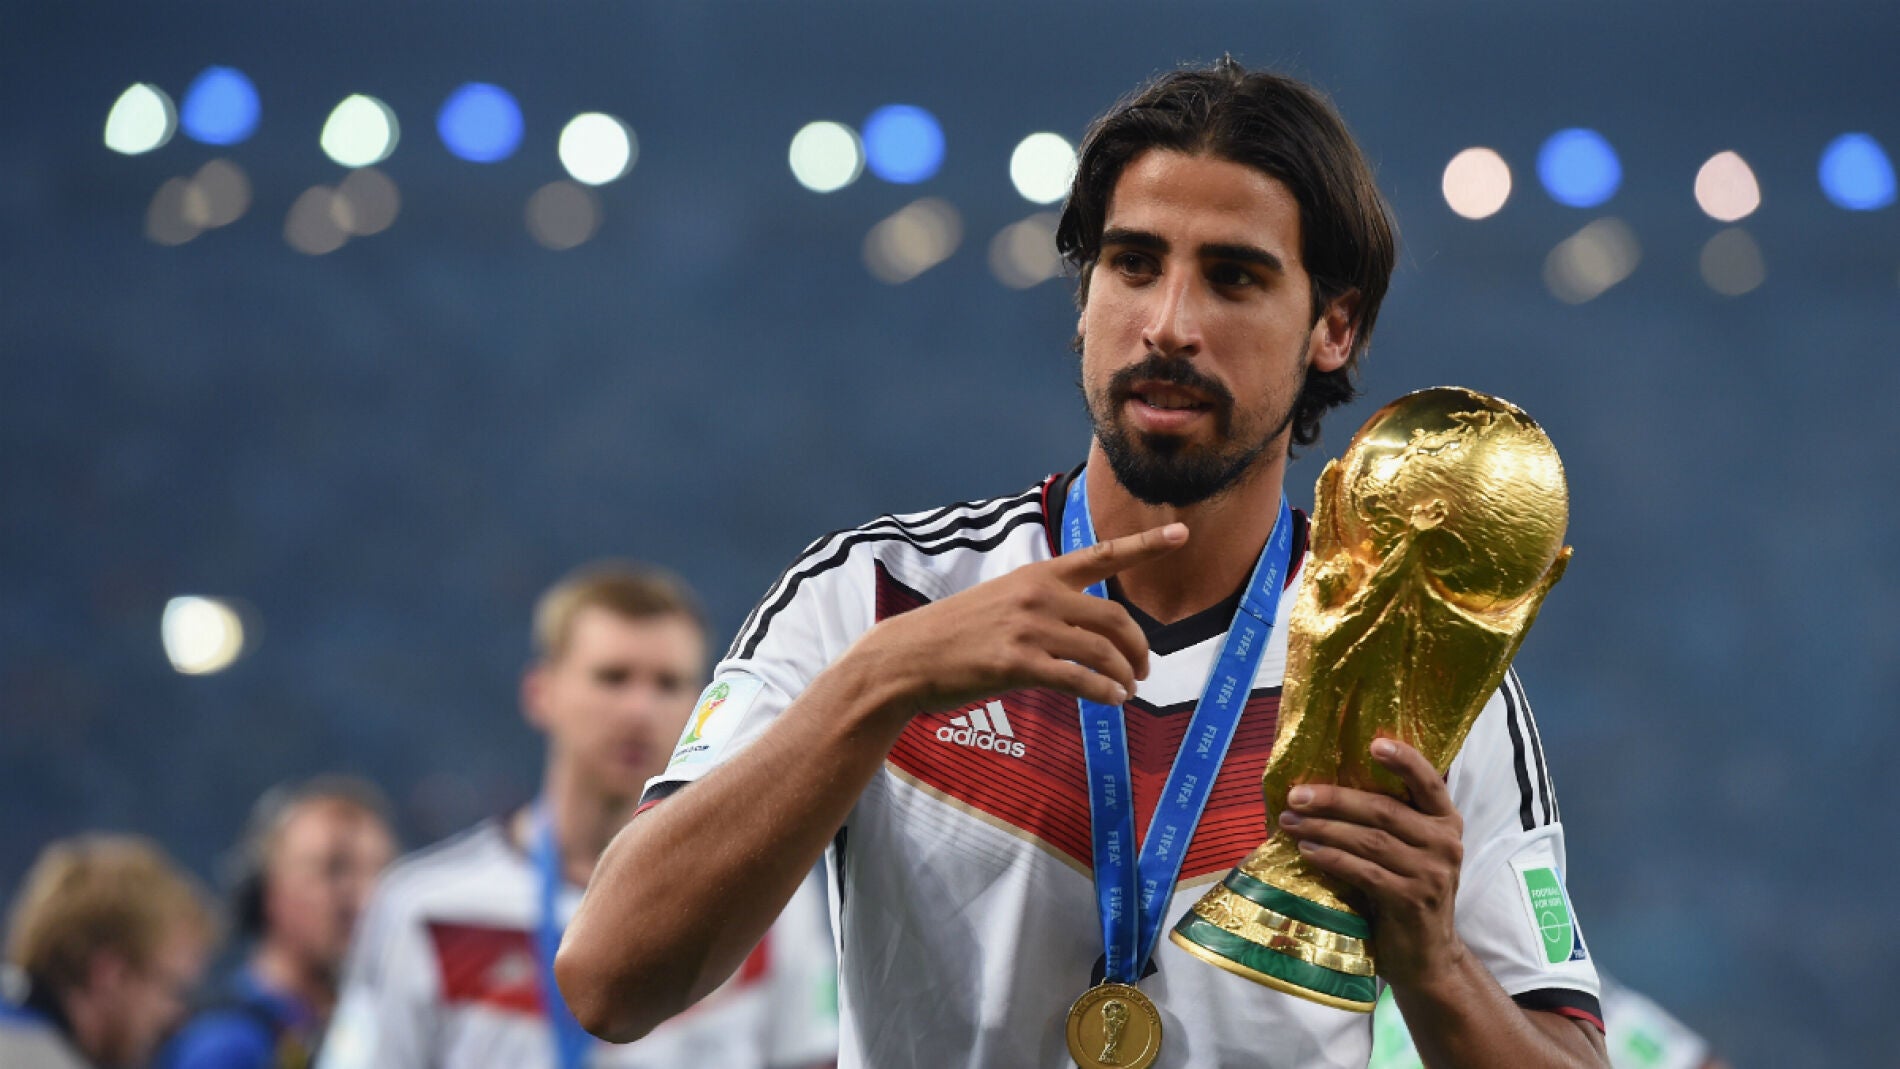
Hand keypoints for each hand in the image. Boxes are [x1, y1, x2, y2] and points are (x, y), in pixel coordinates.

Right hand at [855, 522, 1187, 719]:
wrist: (908, 656)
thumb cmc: (954, 633)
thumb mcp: (1000, 601)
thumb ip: (1041, 605)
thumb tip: (1082, 631)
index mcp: (1037, 575)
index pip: (1102, 554)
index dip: (1146, 543)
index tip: (1182, 531)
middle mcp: (1038, 596)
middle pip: (1115, 617)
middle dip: (1139, 645)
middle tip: (1146, 668)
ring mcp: (1029, 629)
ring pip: (1102, 651)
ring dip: (1126, 674)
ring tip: (1129, 689)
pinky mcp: (1018, 663)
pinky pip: (1080, 679)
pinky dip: (1105, 691)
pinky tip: (1112, 699)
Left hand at [1276, 738, 1465, 986]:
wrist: (1426, 955)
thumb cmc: (1406, 891)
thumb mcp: (1408, 851)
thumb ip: (1387, 820)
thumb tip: (1325, 786)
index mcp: (1445, 820)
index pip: (1428, 781)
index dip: (1404, 760)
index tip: (1373, 743)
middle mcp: (1445, 842)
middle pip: (1383, 809)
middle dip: (1334, 799)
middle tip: (1296, 796)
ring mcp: (1432, 873)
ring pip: (1369, 839)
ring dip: (1324, 829)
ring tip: (1290, 822)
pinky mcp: (1412, 900)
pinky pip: (1365, 871)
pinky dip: (1333, 859)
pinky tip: (1308, 852)